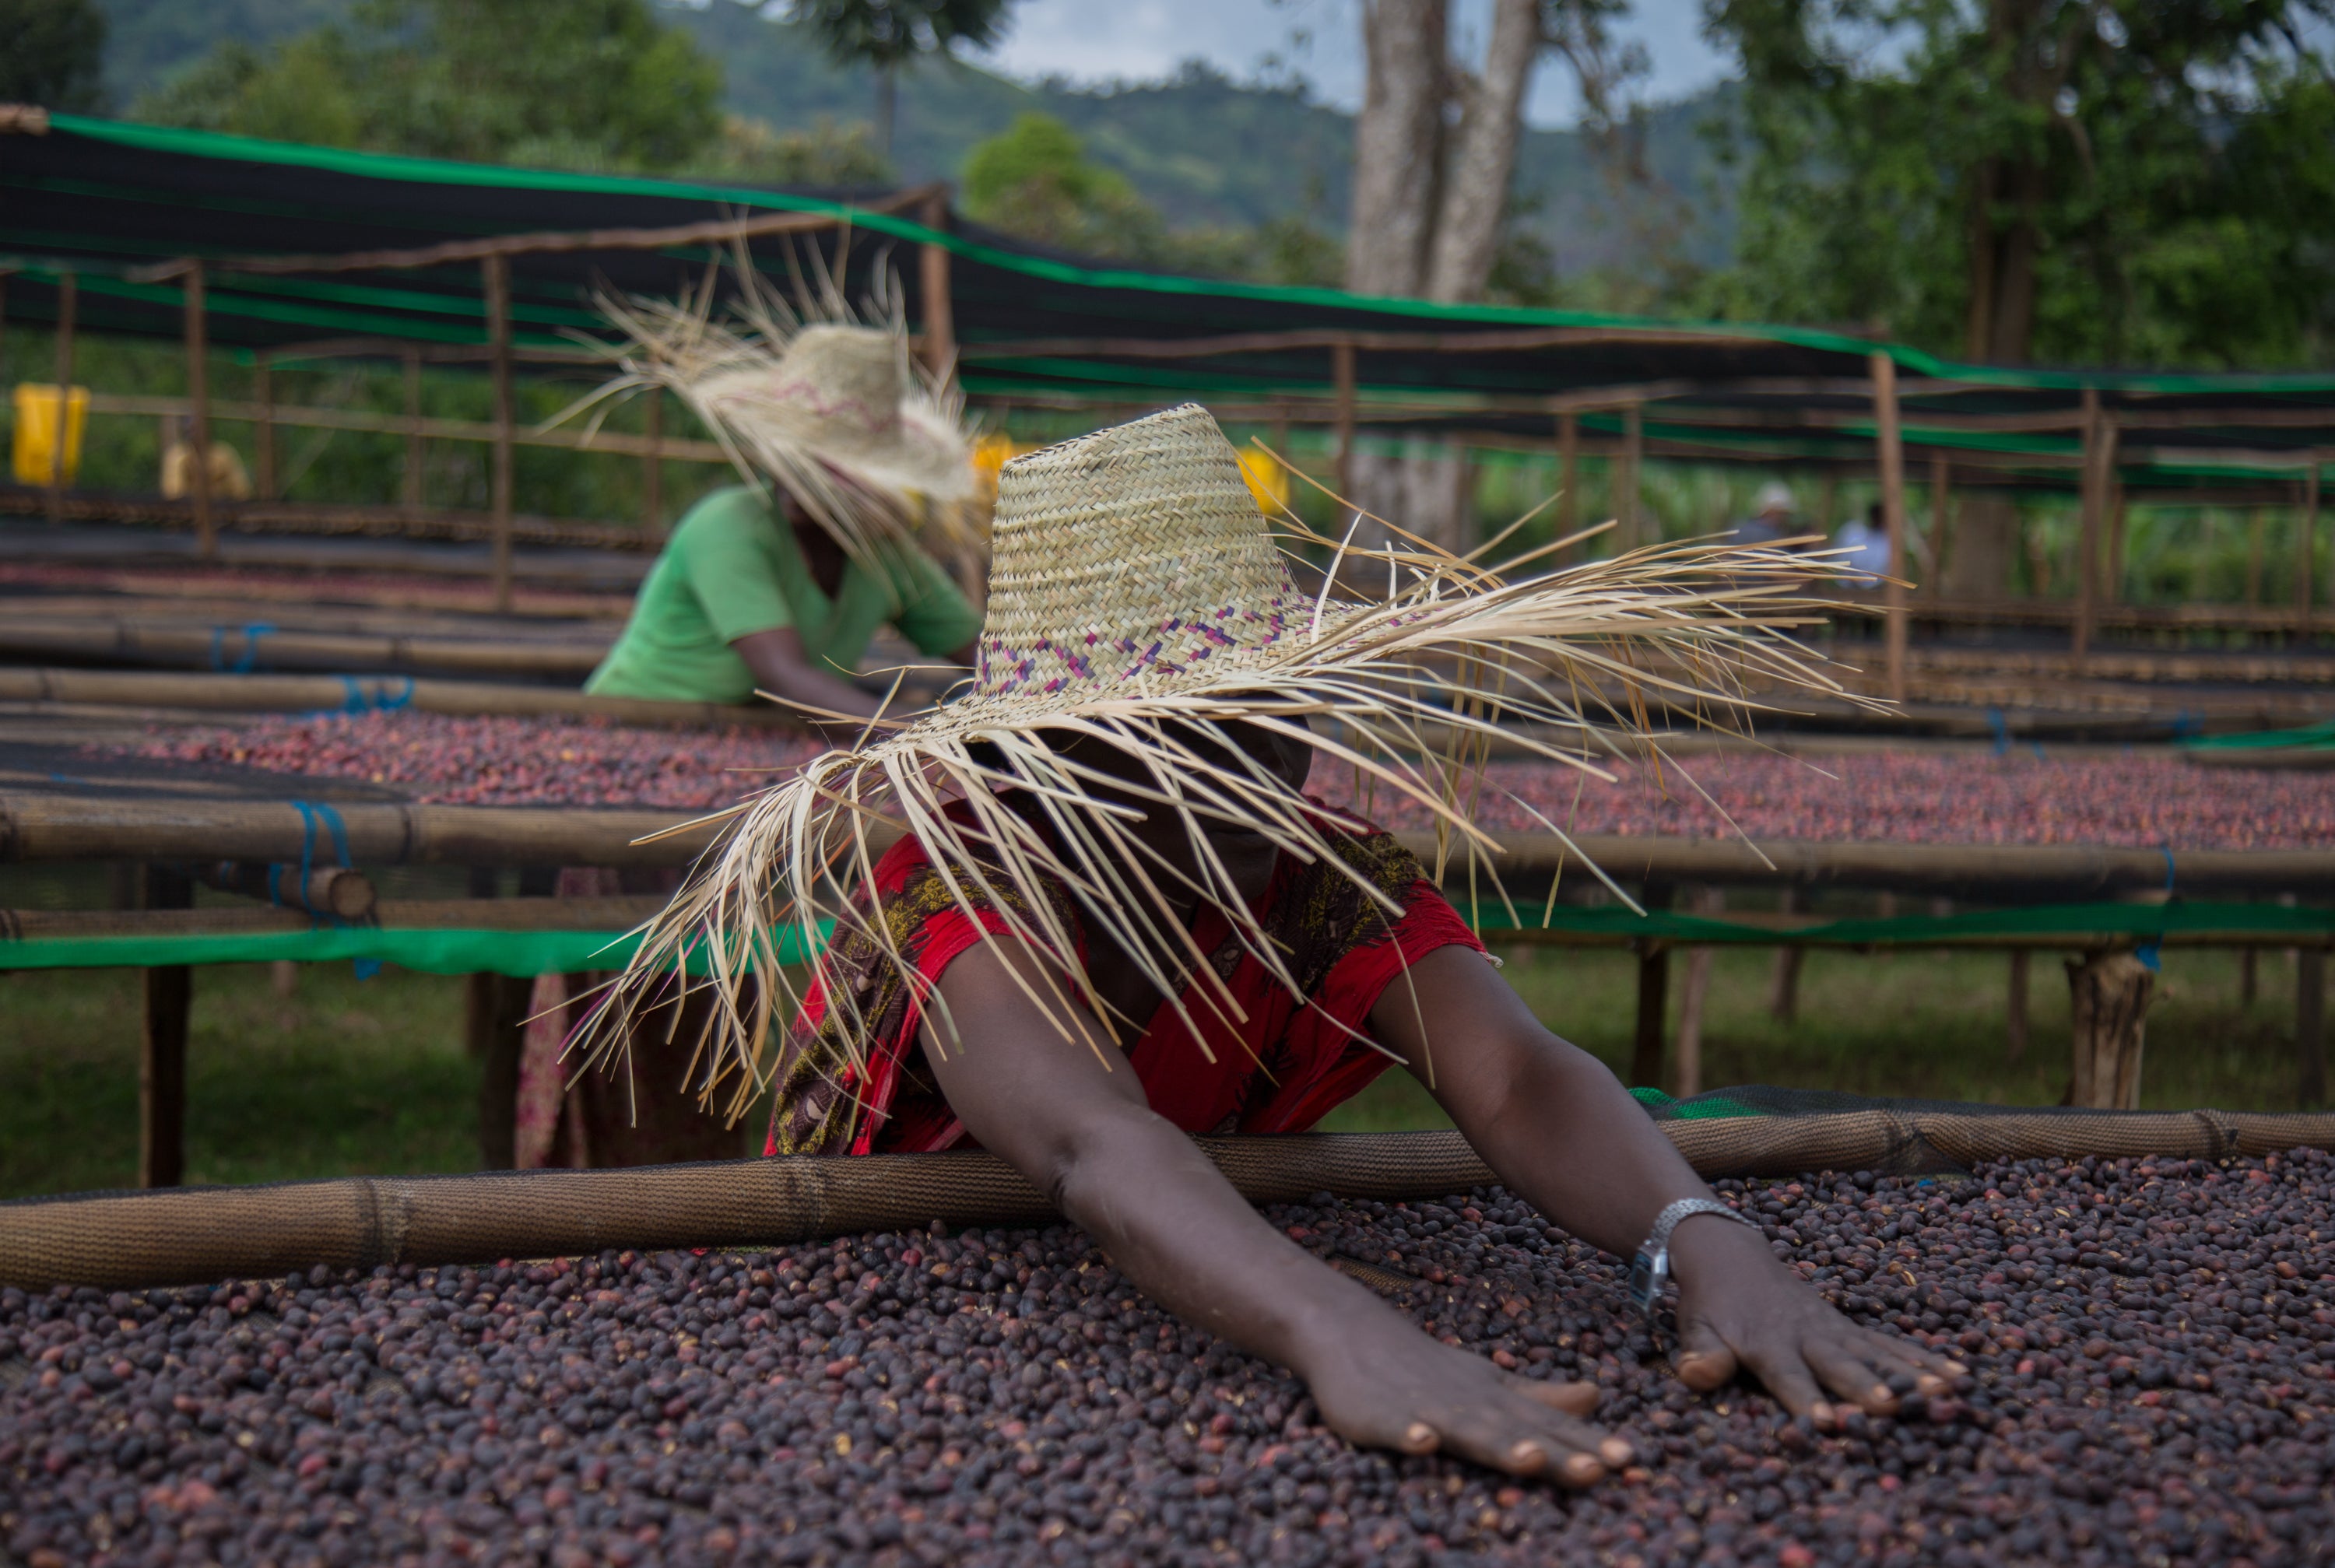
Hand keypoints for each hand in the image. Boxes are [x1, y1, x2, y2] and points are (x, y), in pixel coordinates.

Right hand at [1298, 1310, 1631, 1484]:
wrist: (1352, 1332)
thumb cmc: (1429, 1369)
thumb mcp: (1491, 1384)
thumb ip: (1541, 1399)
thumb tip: (1598, 1398)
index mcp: (1497, 1401)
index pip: (1550, 1425)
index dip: (1589, 1443)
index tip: (1631, 1461)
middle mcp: (1470, 1404)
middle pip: (1519, 1431)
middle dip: (1559, 1451)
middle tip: (1602, 1470)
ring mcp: (1424, 1408)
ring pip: (1466, 1429)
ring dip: (1498, 1443)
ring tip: (1529, 1459)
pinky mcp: (1377, 1415)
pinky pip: (1394, 1426)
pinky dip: (1409, 1433)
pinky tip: (1423, 1442)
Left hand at [1667, 1216, 1966, 1427]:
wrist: (1731, 1258)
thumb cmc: (1711, 1306)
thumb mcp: (1695, 1329)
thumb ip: (1700, 1354)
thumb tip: (1696, 1375)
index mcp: (1767, 1343)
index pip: (1786, 1375)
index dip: (1803, 1397)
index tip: (1823, 1421)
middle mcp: (1807, 1336)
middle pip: (1840, 1364)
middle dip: (1865, 1385)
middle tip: (1892, 1407)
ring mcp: (1835, 1330)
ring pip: (1877, 1352)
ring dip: (1912, 1372)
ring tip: (1947, 1391)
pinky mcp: (1852, 1328)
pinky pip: (1891, 1343)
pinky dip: (1924, 1357)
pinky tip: (1959, 1375)